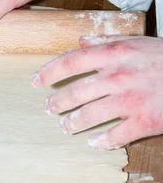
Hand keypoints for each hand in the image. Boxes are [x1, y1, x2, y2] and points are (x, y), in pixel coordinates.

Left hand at [32, 35, 162, 149]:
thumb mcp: (138, 41)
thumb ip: (108, 41)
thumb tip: (82, 41)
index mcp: (115, 54)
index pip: (71, 62)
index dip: (49, 72)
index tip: (36, 82)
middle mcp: (118, 76)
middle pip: (76, 92)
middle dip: (57, 102)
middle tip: (49, 109)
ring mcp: (131, 100)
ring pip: (90, 115)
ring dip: (73, 123)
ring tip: (65, 127)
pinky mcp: (145, 121)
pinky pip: (116, 135)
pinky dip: (102, 141)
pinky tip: (94, 142)